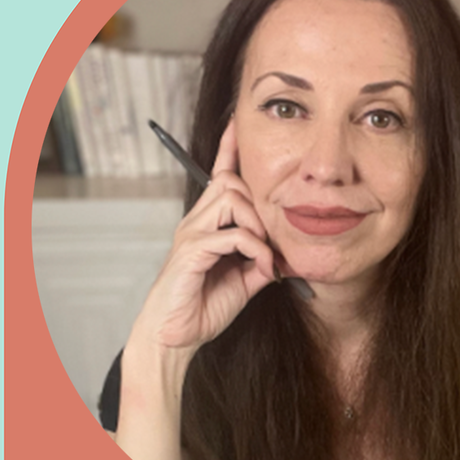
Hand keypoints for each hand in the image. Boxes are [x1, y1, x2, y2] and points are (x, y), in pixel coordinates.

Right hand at [129, 118, 277, 354]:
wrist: (175, 337)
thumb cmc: (203, 307)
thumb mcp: (245, 280)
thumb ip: (262, 260)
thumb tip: (285, 252)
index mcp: (208, 223)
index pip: (219, 175)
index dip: (229, 147)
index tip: (238, 122)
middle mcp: (196, 221)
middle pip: (230, 181)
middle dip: (259, 201)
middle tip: (271, 237)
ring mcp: (191, 234)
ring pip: (230, 198)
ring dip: (257, 223)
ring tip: (265, 254)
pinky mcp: (190, 252)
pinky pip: (231, 235)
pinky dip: (254, 249)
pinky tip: (262, 268)